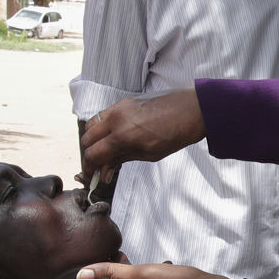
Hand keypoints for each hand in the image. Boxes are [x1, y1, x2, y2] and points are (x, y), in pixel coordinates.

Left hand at [77, 262, 234, 278]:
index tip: (109, 253)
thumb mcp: (143, 274)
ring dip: (143, 274)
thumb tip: (81, 275)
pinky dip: (159, 277)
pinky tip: (169, 268)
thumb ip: (112, 273)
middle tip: (123, 254)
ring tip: (148, 260)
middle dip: (124, 271)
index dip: (107, 268)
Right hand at [80, 88, 205, 181]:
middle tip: (97, 167)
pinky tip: (113, 137)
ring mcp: (118, 107)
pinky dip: (102, 128)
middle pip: (86, 139)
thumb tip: (105, 171)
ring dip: (92, 140)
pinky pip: (103, 115)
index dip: (89, 168)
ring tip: (104, 151)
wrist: (191, 110)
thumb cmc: (175, 134)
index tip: (91, 177)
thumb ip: (122, 160)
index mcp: (122, 136)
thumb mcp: (149, 154)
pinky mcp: (124, 101)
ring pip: (91, 125)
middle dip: (89, 155)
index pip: (93, 154)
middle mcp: (116, 119)